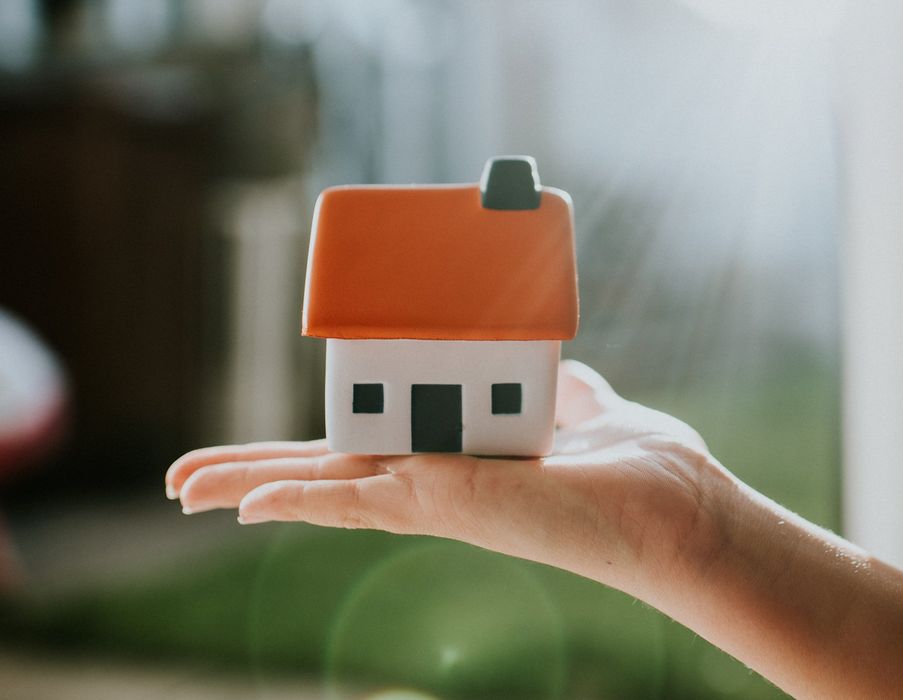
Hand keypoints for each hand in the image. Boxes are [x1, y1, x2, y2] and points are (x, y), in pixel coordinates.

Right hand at [166, 360, 740, 598]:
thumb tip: (549, 357)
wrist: (673, 500)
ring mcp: (436, 494)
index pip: (366, 448)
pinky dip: (298, 506)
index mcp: (457, 455)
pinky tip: (244, 506)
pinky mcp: (447, 503)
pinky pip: (357, 506)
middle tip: (184, 480)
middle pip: (325, 472)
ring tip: (184, 488)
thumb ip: (552, 383)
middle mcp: (437, 478)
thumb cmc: (635, 463)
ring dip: (248, 486)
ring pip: (322, 489)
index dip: (311, 446)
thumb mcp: (576, 402)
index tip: (267, 454)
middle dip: (252, 474)